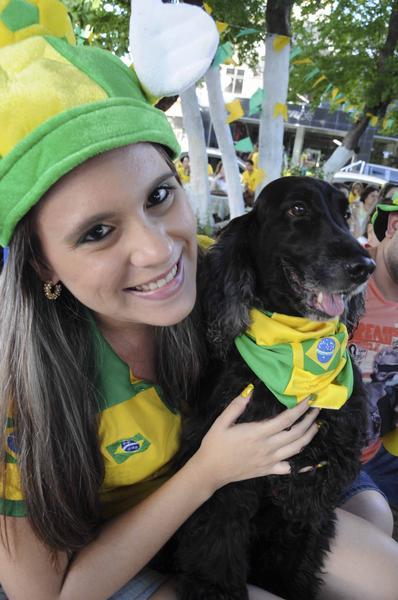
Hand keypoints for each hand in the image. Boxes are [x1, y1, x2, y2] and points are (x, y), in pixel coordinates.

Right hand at [191, 389, 319, 493]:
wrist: (210, 471)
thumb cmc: (215, 445)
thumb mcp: (221, 422)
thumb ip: (236, 406)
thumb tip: (249, 390)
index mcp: (257, 433)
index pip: (286, 420)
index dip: (300, 409)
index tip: (309, 399)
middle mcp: (267, 448)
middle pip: (296, 434)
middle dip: (310, 420)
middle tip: (317, 409)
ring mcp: (270, 461)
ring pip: (297, 449)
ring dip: (309, 436)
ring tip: (315, 425)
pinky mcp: (268, 470)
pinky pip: (289, 466)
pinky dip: (299, 460)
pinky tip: (304, 452)